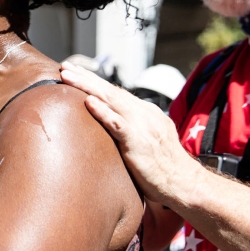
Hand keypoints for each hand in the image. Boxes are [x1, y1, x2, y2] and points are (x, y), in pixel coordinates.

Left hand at [60, 62, 202, 203]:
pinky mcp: (138, 141)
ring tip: (68, 76)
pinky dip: (103, 112)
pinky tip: (89, 102)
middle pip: (110, 90)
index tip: (75, 72)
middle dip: (86, 77)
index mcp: (145, 112)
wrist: (184, 183)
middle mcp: (144, 113)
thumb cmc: (162, 167)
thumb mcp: (148, 139)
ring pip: (111, 100)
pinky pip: (118, 124)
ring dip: (87, 86)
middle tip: (65, 66)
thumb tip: (110, 123)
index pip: (116, 92)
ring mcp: (142, 125)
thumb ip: (131, 128)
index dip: (95, 81)